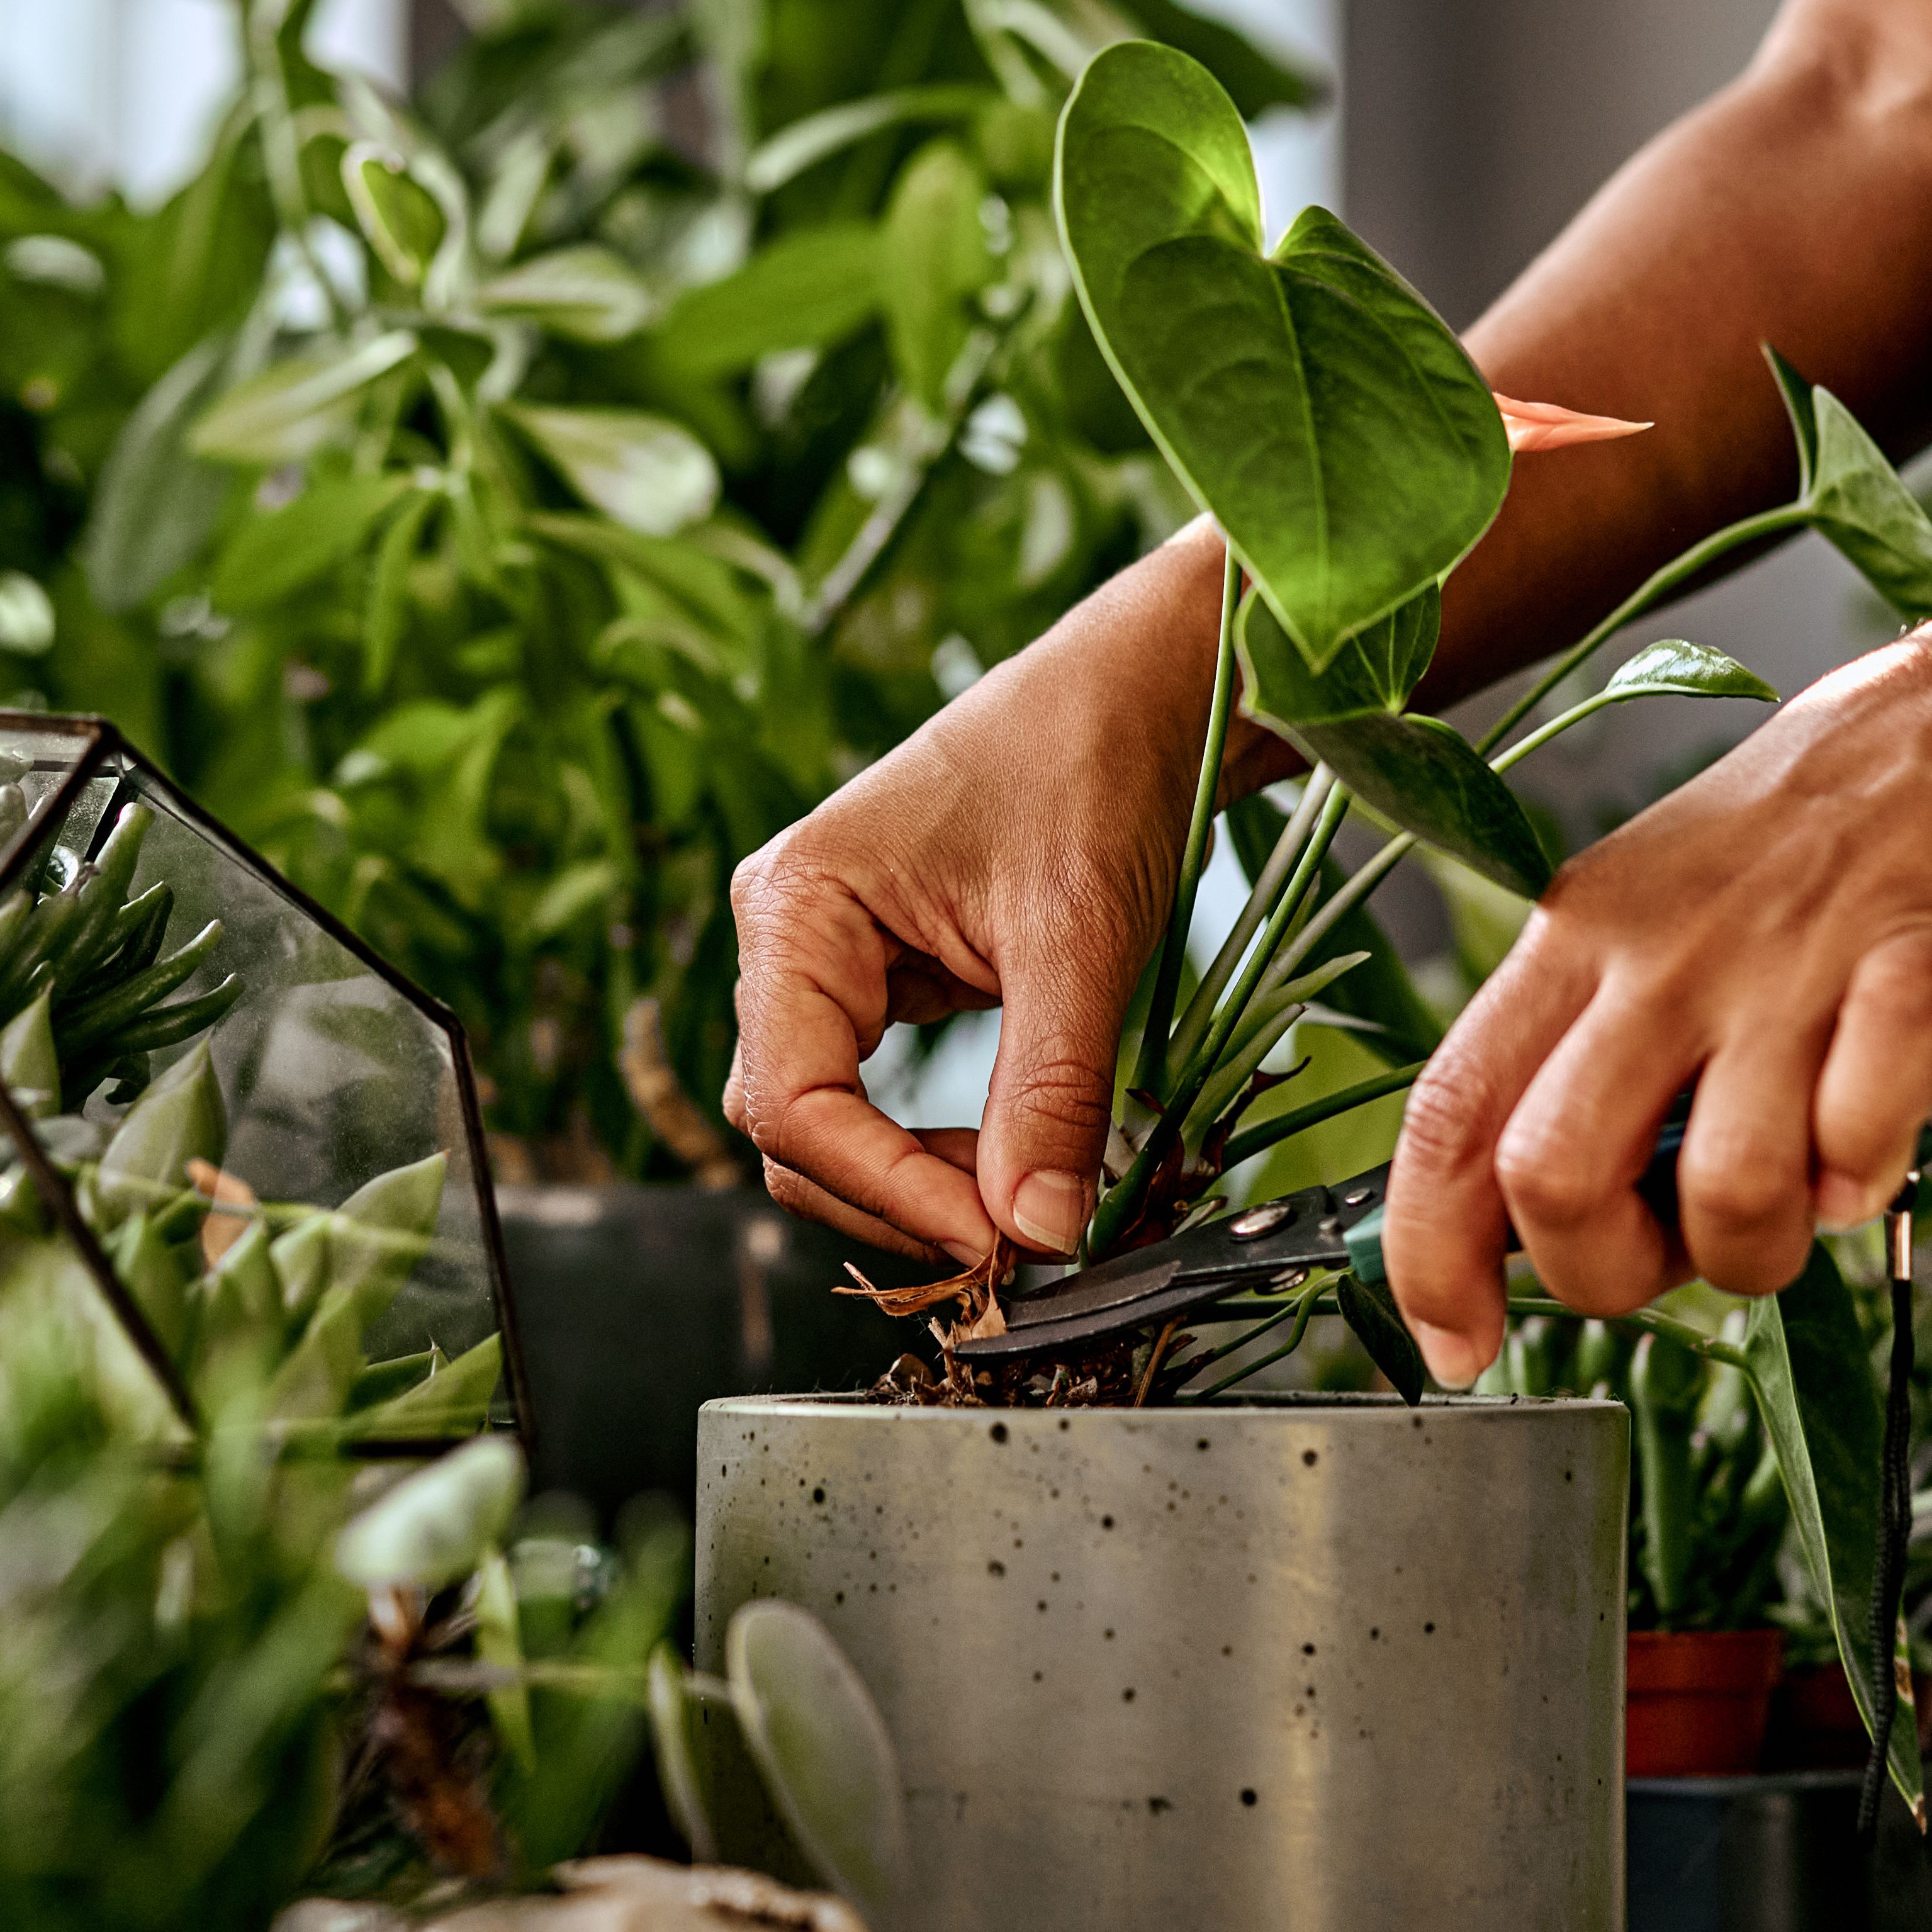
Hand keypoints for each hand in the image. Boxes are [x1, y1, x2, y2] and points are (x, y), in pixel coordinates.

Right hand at [725, 535, 1230, 1263]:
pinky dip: (939, 1152)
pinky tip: (1014, 1162)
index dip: (887, 1190)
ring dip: (918, 1185)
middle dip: (897, 1199)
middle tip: (1022, 1242)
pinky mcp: (885, 980)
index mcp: (796, 908)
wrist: (1143, 689)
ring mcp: (831, 963)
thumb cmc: (1094, 765)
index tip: (995, 1241)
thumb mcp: (1079, 938)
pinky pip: (879, 1099)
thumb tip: (1039, 1237)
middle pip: (792, 1130)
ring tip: (1029, 1204)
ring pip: (832, 1127)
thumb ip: (1049, 1093)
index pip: (793, 1102)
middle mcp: (788, 939)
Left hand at [1381, 604, 1931, 1382]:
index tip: (1457, 1344)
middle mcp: (1660, 951)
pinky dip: (1865, 1175)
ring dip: (1757, 1250)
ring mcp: (1788, 959)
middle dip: (1604, 1273)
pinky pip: (1863, 1132)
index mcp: (1575, 940)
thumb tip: (1522, 1221)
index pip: (1447, 1117)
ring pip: (1722, 1189)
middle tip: (1673, 1253)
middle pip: (1552, 1176)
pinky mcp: (1919, 969)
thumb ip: (1588, 1055)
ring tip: (1794, 1199)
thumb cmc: (1822, 846)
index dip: (1428, 1256)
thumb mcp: (1656, 921)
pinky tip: (1873, 1142)